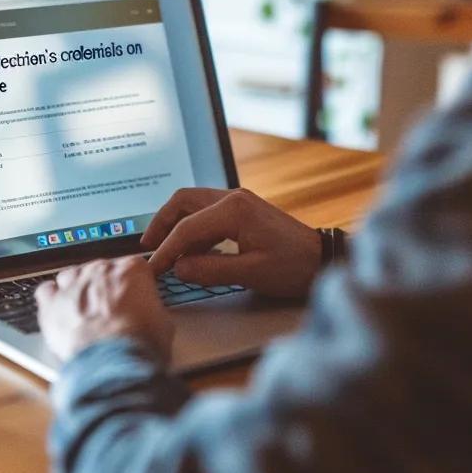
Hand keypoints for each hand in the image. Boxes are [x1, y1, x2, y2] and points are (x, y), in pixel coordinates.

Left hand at [35, 256, 174, 364]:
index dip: (133, 285)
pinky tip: (57, 309)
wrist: (114, 363)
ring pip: (70, 276)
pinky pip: (45, 291)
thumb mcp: (163, 322)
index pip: (132, 268)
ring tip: (82, 309)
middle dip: (103, 287)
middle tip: (109, 310)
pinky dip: (50, 298)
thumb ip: (151, 308)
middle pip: (99, 270)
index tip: (134, 298)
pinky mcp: (51, 305)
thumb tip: (151, 314)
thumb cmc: (139, 344)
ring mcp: (73, 285)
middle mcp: (99, 271)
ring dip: (76, 289)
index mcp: (130, 270)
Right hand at [142, 187, 321, 297]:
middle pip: (183, 201)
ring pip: (193, 203)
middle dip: (161, 223)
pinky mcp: (243, 210)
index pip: (186, 228)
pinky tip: (190, 250)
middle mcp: (233, 198)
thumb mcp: (251, 273)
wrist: (323, 259)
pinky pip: (207, 212)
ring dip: (176, 223)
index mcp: (234, 210)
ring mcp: (238, 201)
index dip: (166, 250)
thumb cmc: (293, 267)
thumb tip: (179, 268)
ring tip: (165, 250)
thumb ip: (210, 270)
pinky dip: (192, 227)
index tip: (153, 268)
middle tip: (148, 247)